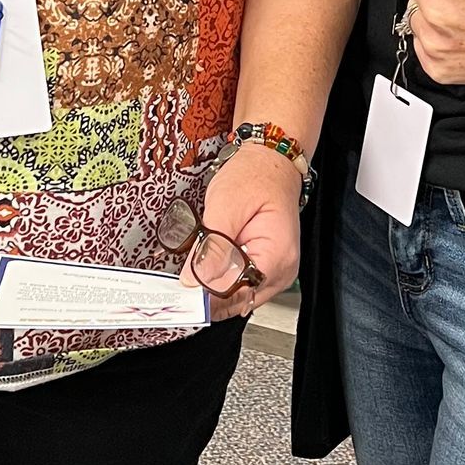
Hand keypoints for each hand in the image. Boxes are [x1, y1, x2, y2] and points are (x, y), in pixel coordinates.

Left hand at [191, 141, 300, 319]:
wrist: (270, 163)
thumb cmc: (255, 177)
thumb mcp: (225, 206)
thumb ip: (211, 246)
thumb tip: (194, 281)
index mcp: (276, 256)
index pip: (238, 293)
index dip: (207, 295)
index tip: (182, 291)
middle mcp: (282, 271)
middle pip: (237, 301)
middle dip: (207, 292)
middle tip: (182, 277)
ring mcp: (276, 272)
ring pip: (237, 297)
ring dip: (213, 285)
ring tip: (198, 262)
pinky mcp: (266, 269)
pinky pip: (240, 284)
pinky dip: (222, 278)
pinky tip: (210, 263)